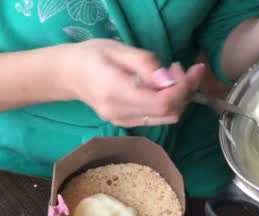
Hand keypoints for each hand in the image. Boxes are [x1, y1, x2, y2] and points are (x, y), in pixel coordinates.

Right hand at [67, 39, 203, 127]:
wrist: (68, 74)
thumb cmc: (91, 55)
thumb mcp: (118, 49)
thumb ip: (145, 64)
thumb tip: (168, 80)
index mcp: (116, 92)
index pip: (161, 102)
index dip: (182, 88)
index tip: (190, 69)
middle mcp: (120, 113)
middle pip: (167, 113)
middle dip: (184, 91)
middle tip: (181, 68)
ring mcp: (122, 122)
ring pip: (165, 118)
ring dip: (178, 98)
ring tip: (172, 76)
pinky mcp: (125, 124)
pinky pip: (155, 118)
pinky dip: (167, 104)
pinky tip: (161, 87)